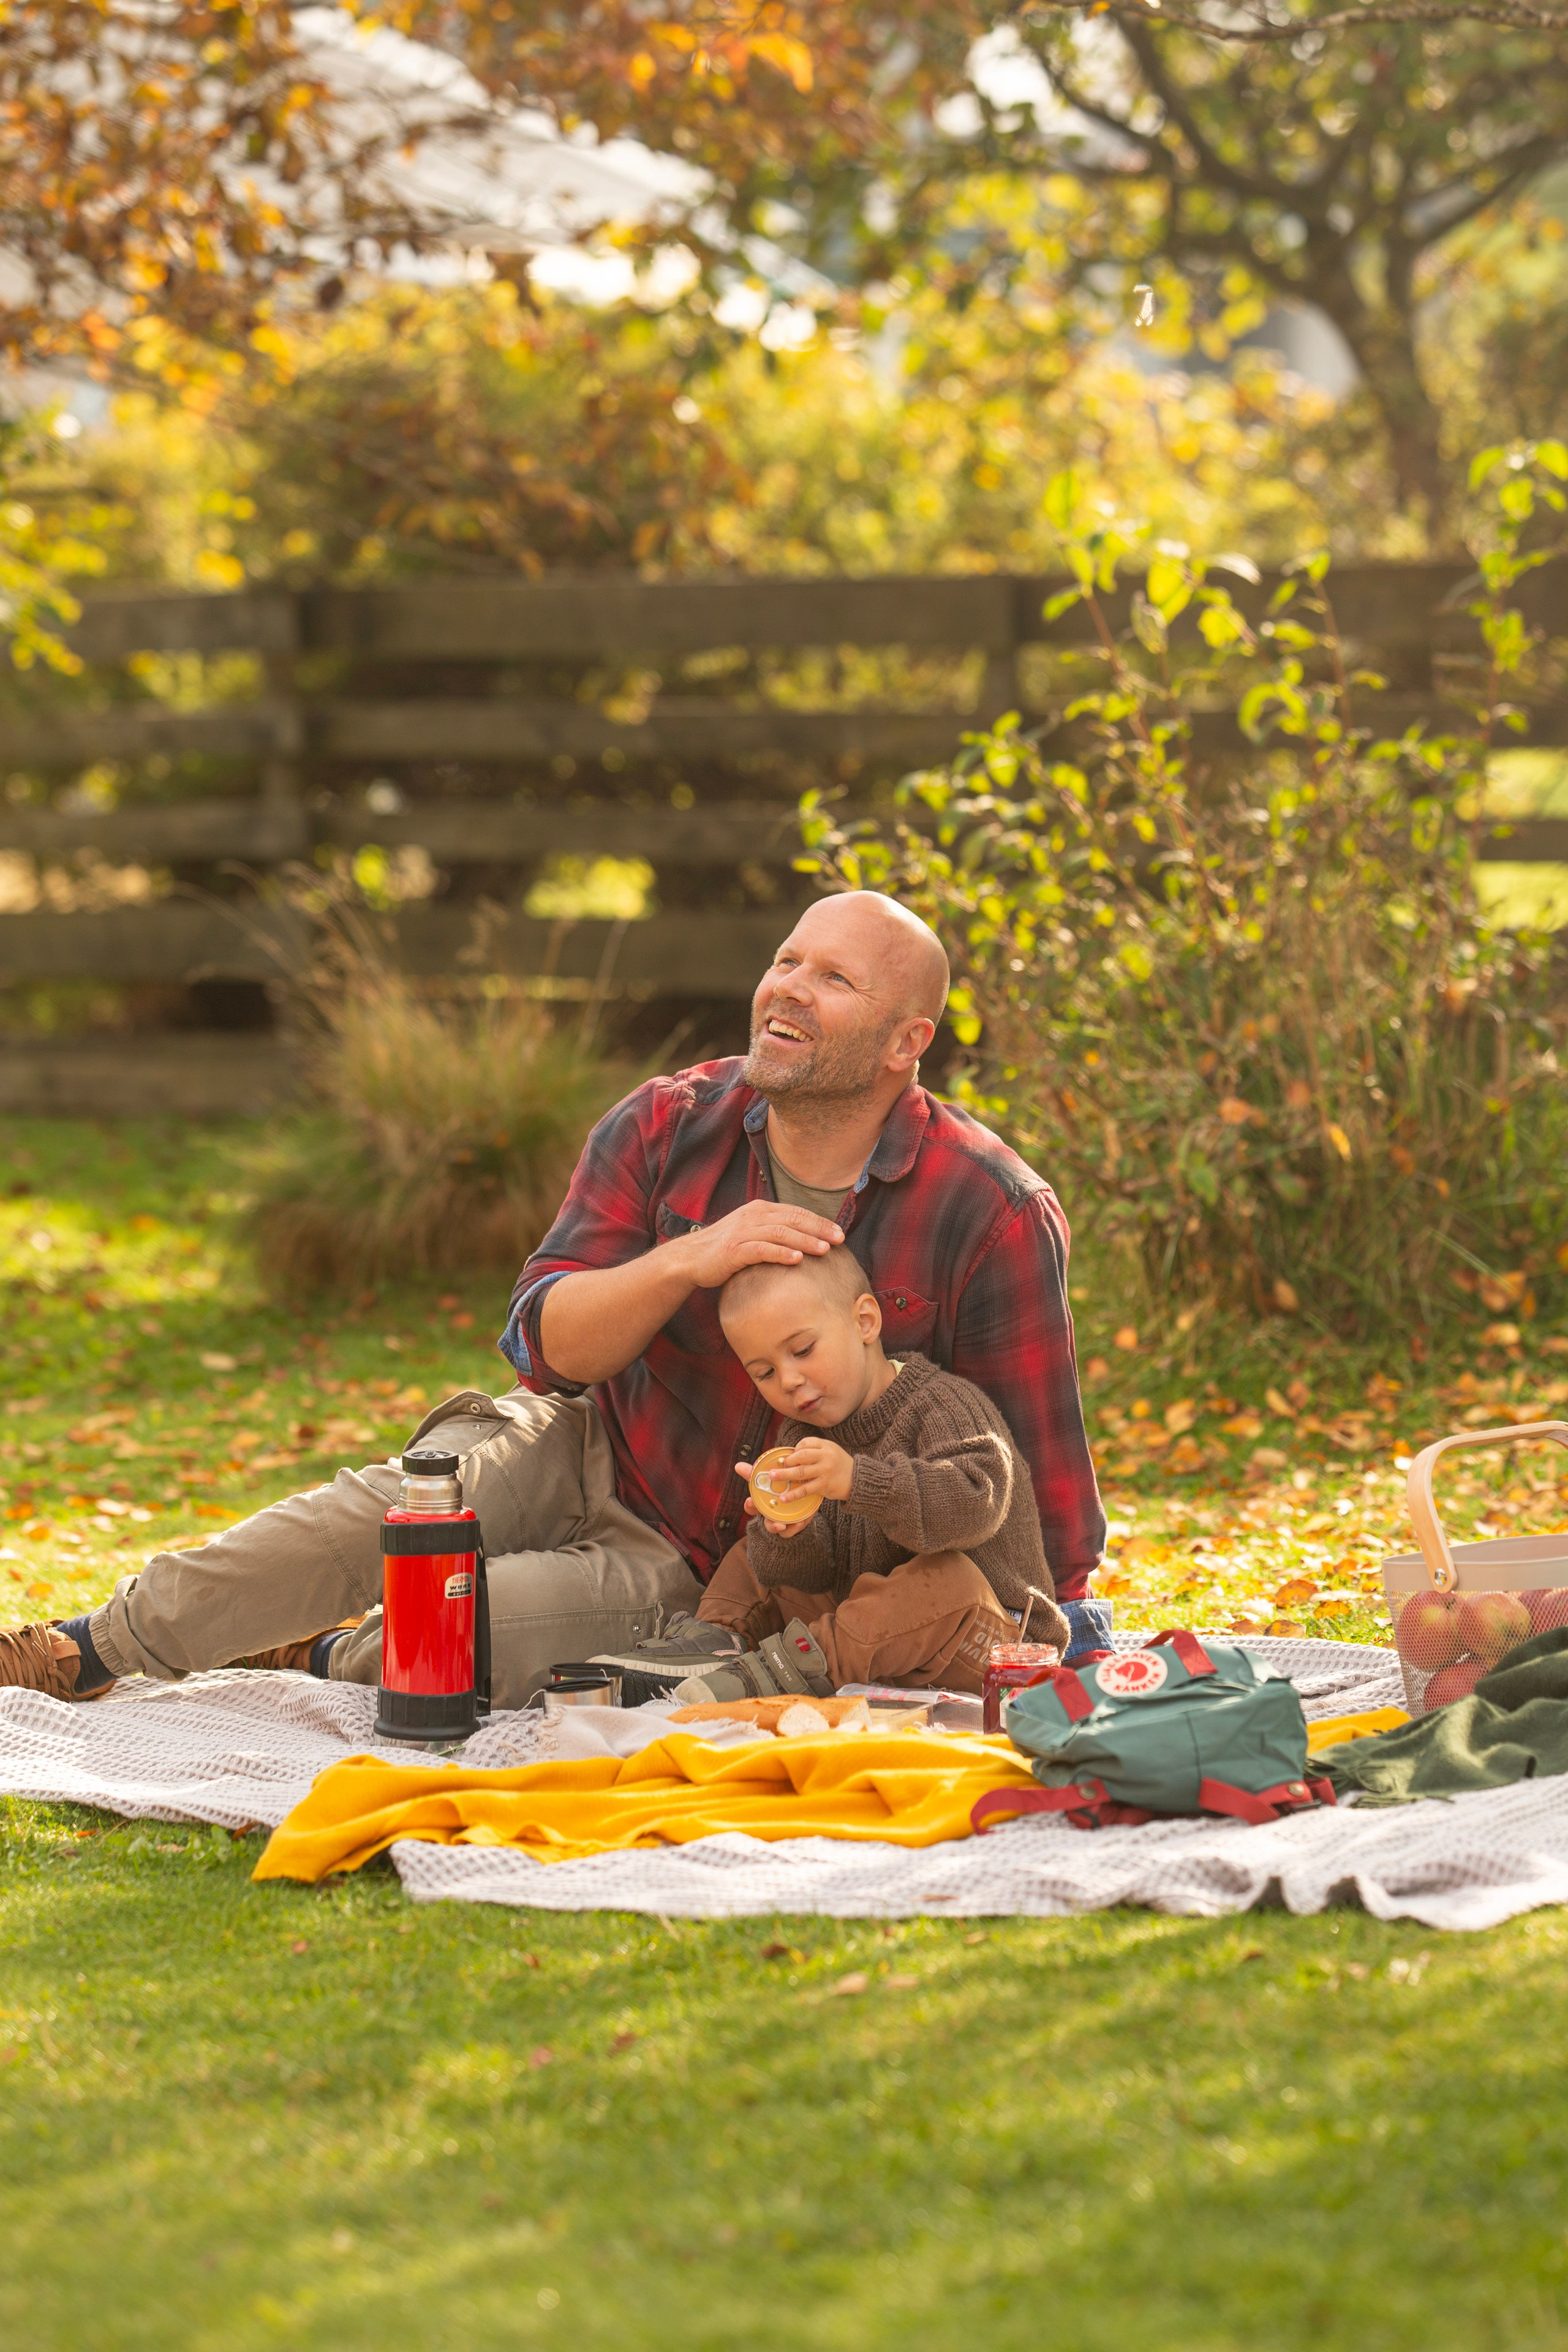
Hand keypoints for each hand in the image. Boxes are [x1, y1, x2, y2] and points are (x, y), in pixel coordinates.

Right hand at [673, 1199, 842, 1290]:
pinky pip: (762, 1250)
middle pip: (793, 1220)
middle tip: (840, 1240)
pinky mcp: (734, 1250)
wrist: (691, 1258)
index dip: (819, 1221)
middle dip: (819, 1229)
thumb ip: (773, 1231)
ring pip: (781, 1233)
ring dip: (805, 1241)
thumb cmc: (725, 1249)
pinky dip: (781, 1253)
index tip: (839, 1232)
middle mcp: (753, 1216)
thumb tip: (803, 1240)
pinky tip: (797, 1260)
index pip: (796, 1212)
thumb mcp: (751, 1233)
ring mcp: (743, 1231)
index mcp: (760, 1209)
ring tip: (824, 1250)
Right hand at [734, 1459, 810, 1537]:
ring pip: (781, 1531)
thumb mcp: (769, 1479)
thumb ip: (754, 1474)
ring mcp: (784, 1522)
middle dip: (771, 1525)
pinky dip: (795, 1527)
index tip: (749, 1500)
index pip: (752, 1508)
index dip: (749, 1506)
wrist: (799, 1493)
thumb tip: (737, 1465)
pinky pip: (794, 1529)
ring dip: (784, 1529)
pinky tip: (799, 1522)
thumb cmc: (778, 1487)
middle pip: (768, 1525)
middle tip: (776, 1524)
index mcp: (763, 1505)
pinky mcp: (796, 1524)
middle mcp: (772, 1516)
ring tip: (786, 1525)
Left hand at [769, 1438, 854, 1503]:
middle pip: (800, 1456)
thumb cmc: (840, 1465)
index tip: (788, 1458)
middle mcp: (825, 1456)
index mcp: (826, 1446)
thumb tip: (790, 1456)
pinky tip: (784, 1498)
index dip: (794, 1450)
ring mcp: (825, 1471)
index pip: (805, 1443)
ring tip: (773, 1477)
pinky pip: (805, 1489)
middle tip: (773, 1468)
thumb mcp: (831, 1451)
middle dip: (786, 1462)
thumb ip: (814, 1451)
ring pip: (800, 1472)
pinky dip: (793, 1494)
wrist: (858, 1480)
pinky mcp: (824, 1485)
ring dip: (784, 1475)